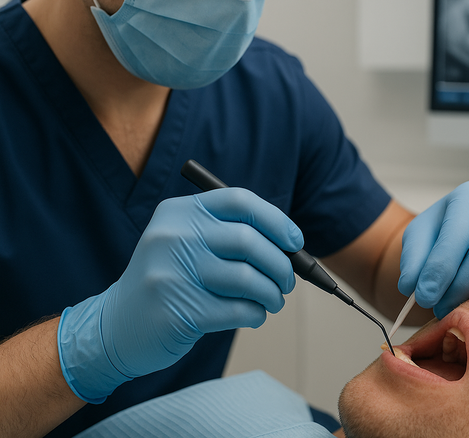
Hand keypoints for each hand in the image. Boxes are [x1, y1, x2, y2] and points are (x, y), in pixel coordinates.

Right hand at [57, 188, 301, 402]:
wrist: (113, 327)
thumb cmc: (167, 281)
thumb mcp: (184, 243)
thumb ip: (228, 234)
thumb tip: (289, 245)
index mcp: (179, 212)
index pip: (240, 201)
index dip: (276, 220)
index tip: (295, 242)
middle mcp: (173, 236)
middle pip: (250, 241)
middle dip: (281, 264)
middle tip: (287, 281)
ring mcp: (172, 273)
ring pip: (249, 278)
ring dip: (272, 294)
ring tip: (272, 301)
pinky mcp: (179, 311)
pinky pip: (239, 310)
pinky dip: (256, 314)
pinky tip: (253, 315)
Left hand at [398, 181, 468, 317]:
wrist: (466, 231)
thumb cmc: (444, 232)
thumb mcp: (419, 238)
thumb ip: (414, 259)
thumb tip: (413, 286)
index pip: (459, 232)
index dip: (441, 268)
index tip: (424, 295)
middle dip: (463, 283)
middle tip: (440, 307)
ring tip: (459, 303)